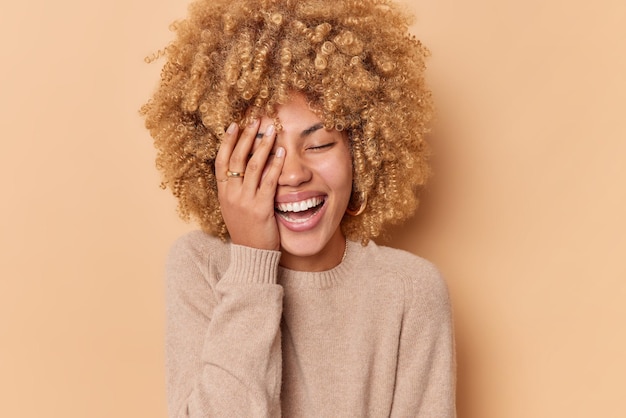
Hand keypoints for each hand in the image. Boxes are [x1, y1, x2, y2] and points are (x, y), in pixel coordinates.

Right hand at [215, 119, 284, 249]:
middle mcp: (231, 195)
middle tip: (255, 120)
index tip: (234, 125)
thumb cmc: (247, 232)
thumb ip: (237, 190)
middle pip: (236, 158)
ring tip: (271, 129)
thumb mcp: (234, 209)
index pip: (221, 161)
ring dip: (262, 145)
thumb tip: (244, 168)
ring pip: (252, 166)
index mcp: (223, 194)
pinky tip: (281, 151)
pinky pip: (269, 181)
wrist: (251, 256)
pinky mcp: (261, 208)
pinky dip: (275, 164)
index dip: (227, 141)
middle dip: (246, 137)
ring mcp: (245, 201)